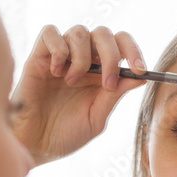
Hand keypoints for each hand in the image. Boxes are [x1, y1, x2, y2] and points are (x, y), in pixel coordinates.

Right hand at [9, 23, 147, 165]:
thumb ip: (115, 96)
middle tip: (107, 84)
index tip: (141, 71)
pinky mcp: (39, 55)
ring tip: (72, 82)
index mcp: (101, 72)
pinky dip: (58, 48)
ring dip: (82, 58)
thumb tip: (141, 77)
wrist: (35, 145)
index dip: (133, 51)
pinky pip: (51, 32)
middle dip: (112, 56)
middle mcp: (83, 60)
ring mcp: (61, 56)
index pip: (122, 45)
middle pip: (104, 33)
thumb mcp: (97, 118)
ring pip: (79, 31)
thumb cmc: (66, 135)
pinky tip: (56, 72)